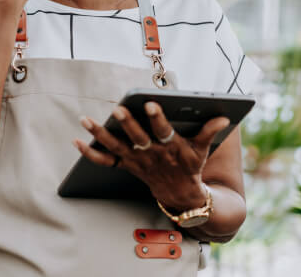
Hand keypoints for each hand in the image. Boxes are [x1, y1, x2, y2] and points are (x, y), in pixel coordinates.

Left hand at [74, 102, 229, 210]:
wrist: (181, 196)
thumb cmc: (190, 165)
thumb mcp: (202, 150)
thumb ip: (209, 131)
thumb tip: (224, 116)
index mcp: (170, 148)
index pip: (164, 132)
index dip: (158, 119)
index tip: (152, 105)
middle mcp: (151, 154)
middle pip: (137, 138)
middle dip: (128, 124)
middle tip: (117, 108)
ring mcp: (136, 160)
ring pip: (116, 147)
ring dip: (99, 134)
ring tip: (85, 119)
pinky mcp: (126, 165)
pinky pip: (105, 161)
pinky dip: (90, 153)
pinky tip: (76, 140)